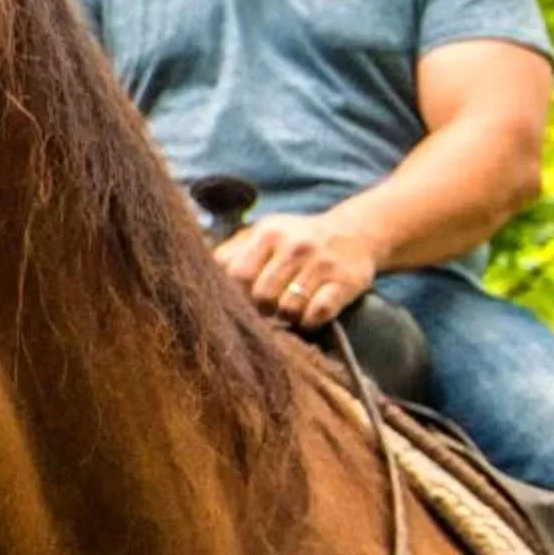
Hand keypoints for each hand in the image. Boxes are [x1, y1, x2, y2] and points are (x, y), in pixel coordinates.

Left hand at [214, 212, 382, 330]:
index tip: (238, 304)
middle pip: (262, 295)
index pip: (237, 274)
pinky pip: (317, 314)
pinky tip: (309, 315)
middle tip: (267, 310)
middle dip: (261, 310)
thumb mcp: (264, 234)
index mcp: (268, 233)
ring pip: (288, 308)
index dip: (234, 296)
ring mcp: (321, 264)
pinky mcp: (344, 283)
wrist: (355, 233)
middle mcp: (295, 246)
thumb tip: (197, 275)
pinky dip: (310, 322)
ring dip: (286, 317)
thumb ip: (232, 253)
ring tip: (289, 310)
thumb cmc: (296, 240)